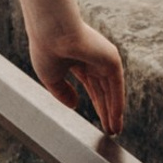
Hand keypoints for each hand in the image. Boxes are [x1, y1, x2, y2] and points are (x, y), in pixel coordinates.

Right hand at [32, 16, 125, 147]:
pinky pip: (116, 86)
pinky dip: (117, 103)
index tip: (100, 121)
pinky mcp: (111, 60)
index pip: (92, 85)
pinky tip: (116, 118)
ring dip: (113, 112)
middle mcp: (92, 59)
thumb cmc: (46, 50)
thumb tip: (75, 106)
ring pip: (111, 91)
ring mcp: (103, 59)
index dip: (96, 104)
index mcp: (77, 60)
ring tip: (114, 130)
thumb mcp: (51, 77)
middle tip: (111, 130)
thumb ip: (62, 92)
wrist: (52, 32)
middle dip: (106, 111)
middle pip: (103, 90)